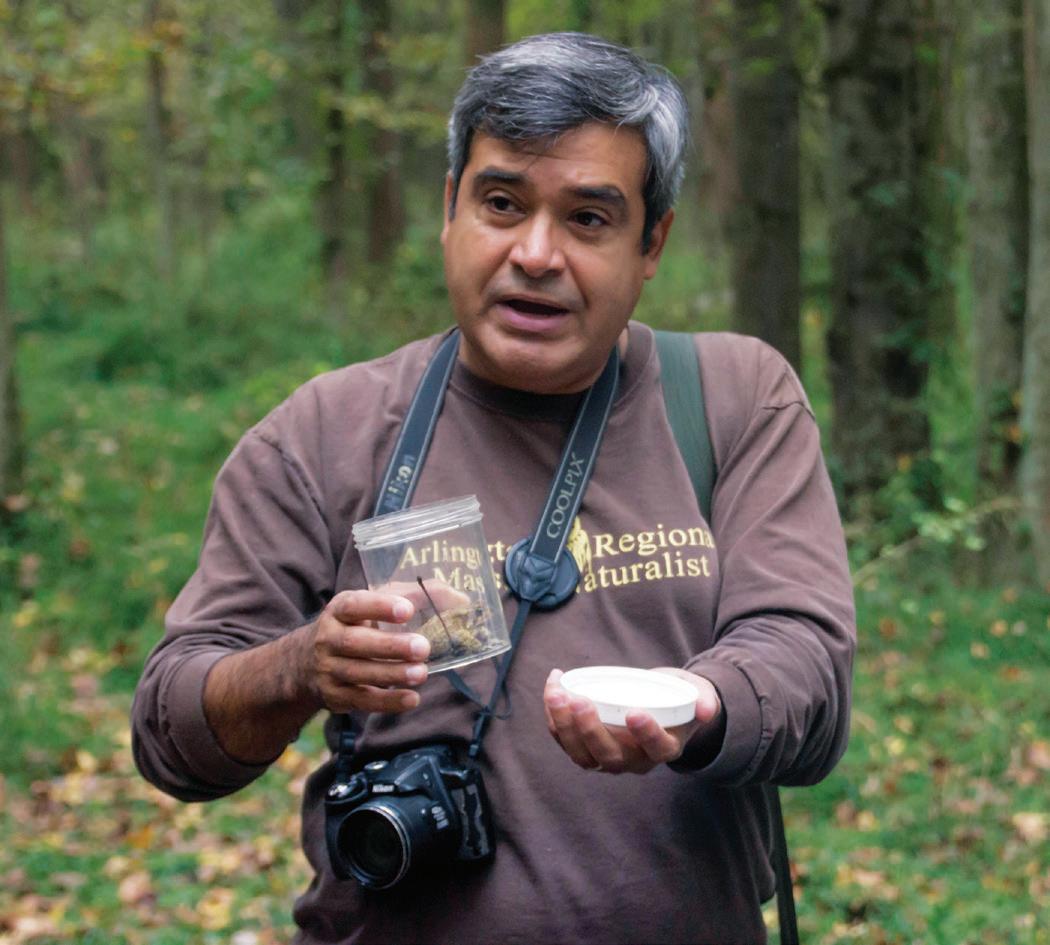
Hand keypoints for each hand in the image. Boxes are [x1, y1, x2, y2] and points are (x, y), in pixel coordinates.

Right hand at [295, 589, 430, 713]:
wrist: (305, 662)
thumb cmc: (354, 627)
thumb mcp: (370, 607)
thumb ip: (409, 597)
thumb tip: (458, 598)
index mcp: (338, 611)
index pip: (354, 605)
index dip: (379, 607)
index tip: (408, 609)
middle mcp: (327, 639)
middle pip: (356, 643)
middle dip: (391, 646)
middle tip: (423, 647)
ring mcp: (328, 669)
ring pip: (359, 673)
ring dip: (393, 674)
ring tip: (421, 673)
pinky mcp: (335, 696)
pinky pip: (362, 700)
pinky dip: (388, 702)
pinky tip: (412, 698)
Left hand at [543, 667, 721, 774]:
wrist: (659, 704)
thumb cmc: (679, 698)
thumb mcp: (698, 694)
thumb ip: (704, 698)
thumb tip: (707, 707)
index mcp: (665, 748)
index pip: (656, 749)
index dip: (646, 734)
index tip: (635, 712)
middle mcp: (635, 760)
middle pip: (610, 756)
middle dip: (591, 731)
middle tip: (580, 701)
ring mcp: (608, 756)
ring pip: (582, 755)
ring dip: (564, 726)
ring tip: (556, 693)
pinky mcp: (587, 746)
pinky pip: (566, 740)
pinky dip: (555, 719)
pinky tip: (552, 690)